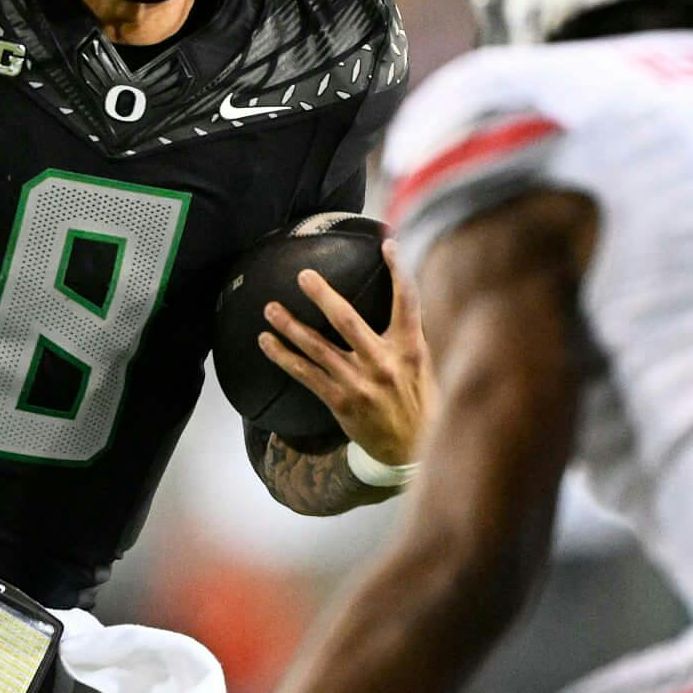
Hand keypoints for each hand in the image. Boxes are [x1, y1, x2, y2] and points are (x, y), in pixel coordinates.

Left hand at [259, 250, 431, 467]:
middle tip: (303, 276)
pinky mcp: (340, 401)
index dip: (400, 271)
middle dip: (323, 295)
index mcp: (410, 348)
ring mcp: (359, 383)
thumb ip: (410, 333)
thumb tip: (404, 293)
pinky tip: (266, 342)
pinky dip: (283, 356)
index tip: (389, 244)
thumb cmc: (418, 399)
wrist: (411, 448)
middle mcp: (383, 363)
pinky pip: (305, 374)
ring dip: (290, 326)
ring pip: (317, 347)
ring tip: (270, 308)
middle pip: (347, 321)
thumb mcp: (425, 364)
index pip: (408, 302)